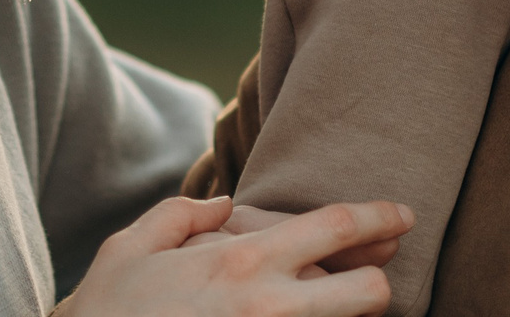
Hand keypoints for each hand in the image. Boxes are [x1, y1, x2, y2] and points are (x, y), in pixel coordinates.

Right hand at [58, 196, 412, 316]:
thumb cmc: (106, 312)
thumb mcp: (130, 247)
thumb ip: (181, 215)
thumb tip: (224, 204)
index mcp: (241, 260)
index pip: (335, 227)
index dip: (379, 216)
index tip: (402, 216)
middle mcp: (269, 306)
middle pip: (369, 294)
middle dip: (380, 285)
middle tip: (372, 276)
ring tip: (336, 305)